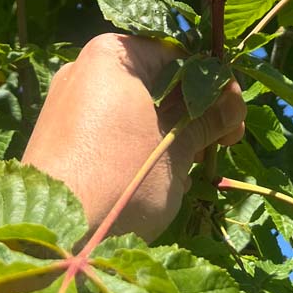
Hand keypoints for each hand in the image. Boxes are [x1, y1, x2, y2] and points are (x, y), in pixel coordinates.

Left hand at [23, 32, 245, 241]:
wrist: (56, 238)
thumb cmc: (123, 179)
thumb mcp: (177, 148)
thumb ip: (208, 118)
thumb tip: (234, 104)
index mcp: (112, 54)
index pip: (178, 55)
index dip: (215, 83)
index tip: (236, 115)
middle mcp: (84, 68)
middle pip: (156, 80)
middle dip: (194, 111)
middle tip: (223, 143)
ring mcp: (68, 103)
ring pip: (136, 107)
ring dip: (171, 131)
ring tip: (194, 167)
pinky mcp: (60, 136)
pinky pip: (111, 128)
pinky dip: (140, 145)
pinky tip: (161, 179)